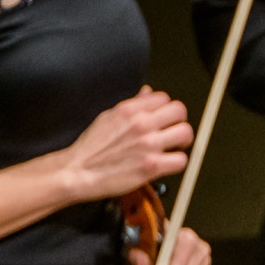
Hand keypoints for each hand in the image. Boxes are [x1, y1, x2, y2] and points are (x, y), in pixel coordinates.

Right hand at [63, 86, 193, 203]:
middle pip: (179, 111)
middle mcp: (140, 123)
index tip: (164, 119)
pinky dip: (178, 163)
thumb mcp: (108, 116)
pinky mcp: (152, 166)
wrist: (78, 171)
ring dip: (183, 142)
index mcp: (129, 109)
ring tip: (174, 148)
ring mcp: (148, 144)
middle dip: (179, 122)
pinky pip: (181, 160)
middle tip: (174, 132)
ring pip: (185, 133)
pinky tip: (167, 164)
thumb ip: (132, 105)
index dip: (166, 109)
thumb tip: (147, 92)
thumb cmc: (91, 148)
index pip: (164, 98)